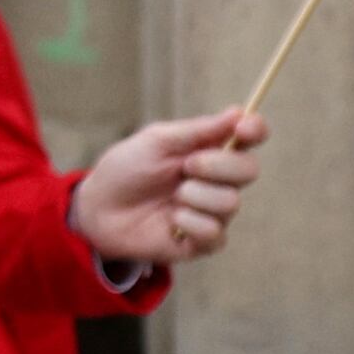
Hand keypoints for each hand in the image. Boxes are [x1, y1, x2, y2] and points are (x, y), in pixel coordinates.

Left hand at [68, 108, 264, 267]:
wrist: (99, 209)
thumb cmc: (127, 169)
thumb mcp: (156, 142)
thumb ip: (197, 131)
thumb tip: (238, 113)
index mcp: (209, 150)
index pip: (249, 137)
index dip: (254, 130)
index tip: (242, 129)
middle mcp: (219, 180)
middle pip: (249, 169)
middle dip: (218, 165)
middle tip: (186, 166)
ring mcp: (214, 211)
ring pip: (230, 202)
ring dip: (195, 196)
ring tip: (171, 196)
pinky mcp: (205, 241)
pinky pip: (215, 232)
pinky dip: (188, 223)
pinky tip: (170, 221)